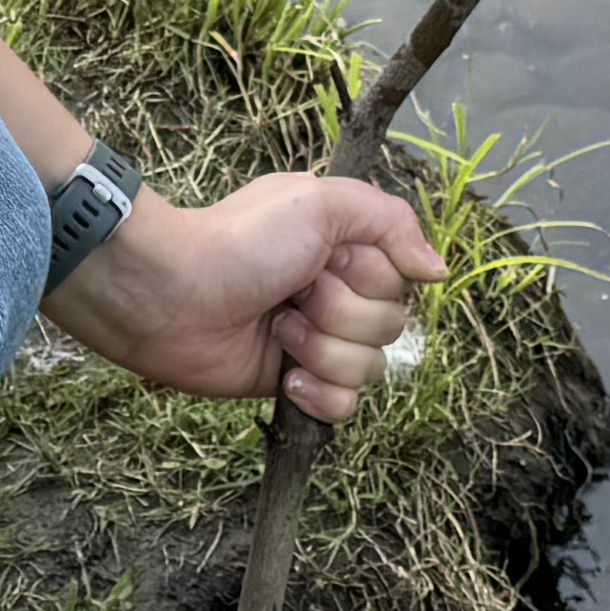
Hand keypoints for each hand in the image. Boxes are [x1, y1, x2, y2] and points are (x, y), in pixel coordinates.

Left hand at [51, 173, 442, 416]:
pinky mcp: (293, 385)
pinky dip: (320, 395)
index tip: (329, 260)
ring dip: (323, 348)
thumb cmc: (238, 240)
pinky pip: (344, 408)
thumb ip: (391, 221)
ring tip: (277, 328)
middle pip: (391, 327)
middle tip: (293, 292)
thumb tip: (437, 269)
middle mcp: (336, 295)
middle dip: (341, 311)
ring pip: (370, 369)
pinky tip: (287, 376)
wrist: (171, 293)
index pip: (403, 281)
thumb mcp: (321, 202)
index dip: (371, 276)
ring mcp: (315, 343)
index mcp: (345, 250)